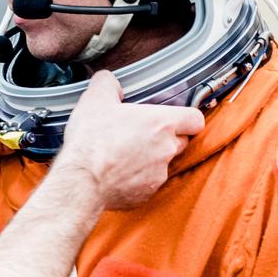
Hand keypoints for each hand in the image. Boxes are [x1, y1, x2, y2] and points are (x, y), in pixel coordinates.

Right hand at [56, 70, 204, 209]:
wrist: (81, 181)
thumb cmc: (91, 141)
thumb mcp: (95, 99)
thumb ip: (108, 84)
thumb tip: (110, 82)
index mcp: (161, 123)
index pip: (195, 119)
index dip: (187, 118)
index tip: (175, 119)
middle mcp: (166, 149)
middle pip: (181, 142)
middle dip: (166, 138)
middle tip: (142, 134)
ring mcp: (158, 174)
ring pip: (164, 164)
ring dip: (150, 160)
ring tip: (124, 155)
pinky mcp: (147, 194)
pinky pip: (148, 184)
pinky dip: (137, 179)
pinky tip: (116, 173)